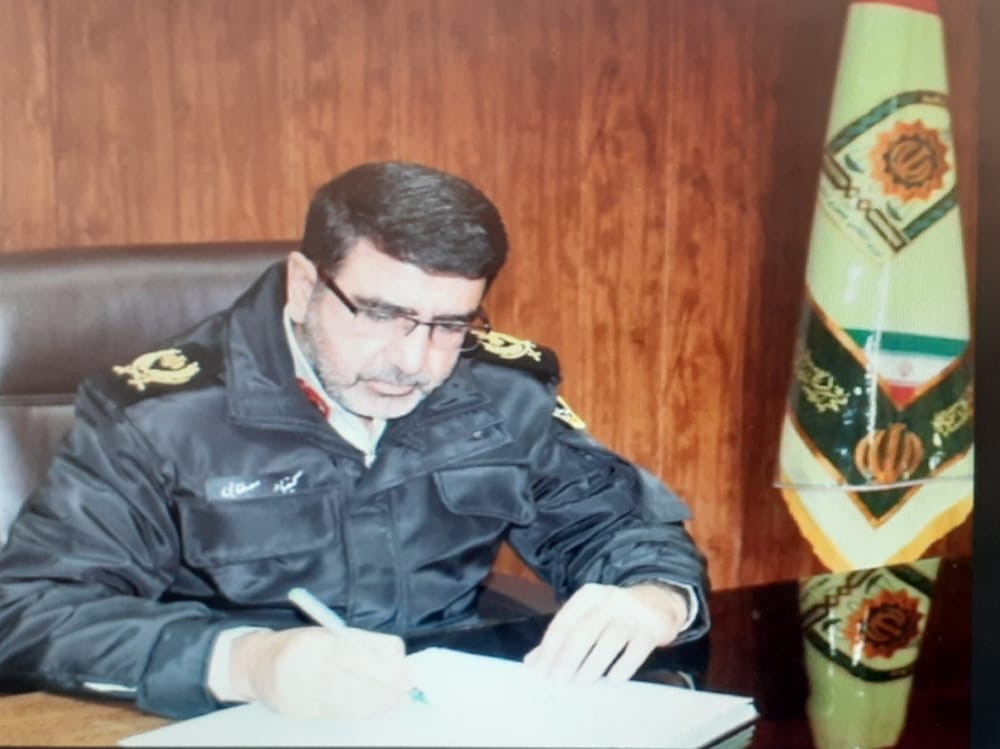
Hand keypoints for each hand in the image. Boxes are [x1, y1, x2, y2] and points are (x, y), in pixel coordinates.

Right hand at [228, 626, 411, 717]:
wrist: (258, 664)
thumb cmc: (302, 644)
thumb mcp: (330, 633)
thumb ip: (362, 644)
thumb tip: (397, 658)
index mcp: (314, 640)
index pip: (353, 655)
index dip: (382, 668)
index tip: (406, 674)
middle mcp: (304, 666)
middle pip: (350, 681)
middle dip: (383, 688)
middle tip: (406, 689)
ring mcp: (298, 691)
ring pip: (345, 700)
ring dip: (376, 702)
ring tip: (396, 699)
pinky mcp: (298, 710)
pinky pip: (336, 712)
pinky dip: (361, 710)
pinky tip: (377, 707)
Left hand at [523, 582, 687, 684]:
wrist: (658, 602)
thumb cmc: (614, 614)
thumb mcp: (587, 616)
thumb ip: (561, 637)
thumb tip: (531, 663)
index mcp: (588, 596)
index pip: (563, 622)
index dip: (549, 648)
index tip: (540, 672)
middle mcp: (609, 600)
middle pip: (583, 631)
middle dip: (567, 659)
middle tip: (557, 682)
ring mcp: (632, 613)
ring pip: (608, 642)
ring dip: (591, 665)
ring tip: (580, 684)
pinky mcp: (652, 629)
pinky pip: (635, 651)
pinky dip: (622, 667)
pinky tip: (612, 680)